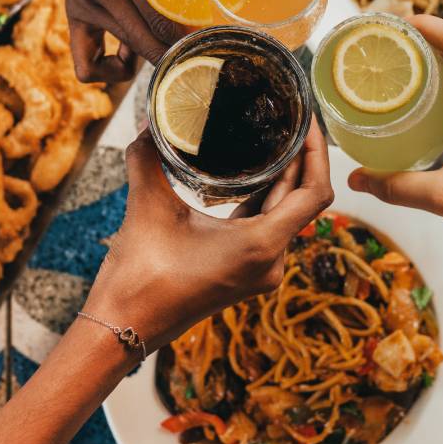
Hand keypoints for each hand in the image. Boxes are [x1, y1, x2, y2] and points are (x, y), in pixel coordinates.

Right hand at [63, 0, 271, 74]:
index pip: (170, 16)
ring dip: (165, 60)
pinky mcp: (77, 6)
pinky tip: (136, 62)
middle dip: (192, 53)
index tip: (236, 37)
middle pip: (153, 42)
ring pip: (132, 52)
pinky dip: (112, 72)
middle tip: (226, 51)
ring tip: (196, 53)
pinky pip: (87, 62)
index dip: (206, 35)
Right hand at [89, 123, 332, 348]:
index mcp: (261, 246)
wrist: (125, 326)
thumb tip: (148, 122)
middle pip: (303, 201)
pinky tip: (253, 173)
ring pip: (285, 214)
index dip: (318, 152)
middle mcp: (271, 261)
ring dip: (284, 178)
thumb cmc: (140, 277)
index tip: (308, 121)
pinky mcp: (246, 271)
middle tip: (291, 118)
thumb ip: (149, 159)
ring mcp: (260, 269)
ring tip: (276, 137)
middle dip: (300, 158)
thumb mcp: (148, 207)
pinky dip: (265, 199)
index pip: (315, 193)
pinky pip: (267, 227)